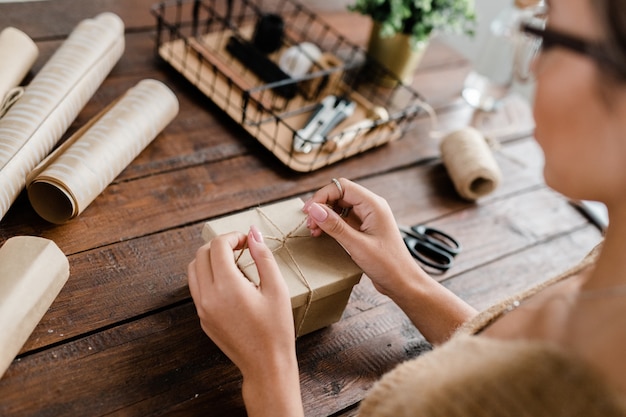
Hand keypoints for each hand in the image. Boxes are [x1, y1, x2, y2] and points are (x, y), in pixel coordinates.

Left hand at [187, 226, 302, 415]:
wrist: (266, 365)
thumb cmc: (276, 329)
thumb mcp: (277, 289)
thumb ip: (263, 257)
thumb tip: (253, 233)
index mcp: (227, 287)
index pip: (218, 246)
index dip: (233, 236)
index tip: (248, 241)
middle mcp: (208, 296)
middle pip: (201, 253)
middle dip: (220, 245)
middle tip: (242, 248)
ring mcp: (202, 308)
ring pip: (194, 269)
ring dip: (210, 258)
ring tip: (234, 264)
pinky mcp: (202, 318)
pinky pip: (197, 287)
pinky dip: (208, 275)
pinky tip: (231, 283)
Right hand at [303, 178, 476, 343]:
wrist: (403, 282)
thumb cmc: (388, 265)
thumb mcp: (357, 245)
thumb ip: (335, 226)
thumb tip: (314, 210)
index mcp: (373, 205)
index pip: (342, 187)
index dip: (322, 195)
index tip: (308, 211)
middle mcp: (371, 207)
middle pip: (339, 195)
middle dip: (322, 206)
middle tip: (309, 224)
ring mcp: (367, 217)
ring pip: (340, 207)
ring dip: (325, 216)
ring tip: (314, 230)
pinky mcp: (364, 228)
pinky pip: (343, 219)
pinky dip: (331, 224)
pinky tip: (322, 234)